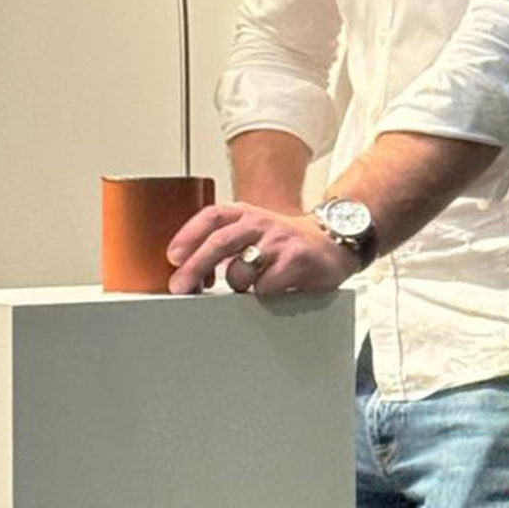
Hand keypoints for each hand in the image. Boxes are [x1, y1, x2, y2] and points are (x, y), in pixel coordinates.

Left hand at [166, 203, 358, 297]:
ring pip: (241, 270)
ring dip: (235, 284)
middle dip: (195, 266)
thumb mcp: (254, 231)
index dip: (188, 235)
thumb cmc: (286, 242)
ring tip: (246, 286)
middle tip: (180, 286)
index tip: (173, 257)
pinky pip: (266, 287)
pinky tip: (271, 289)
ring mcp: (279, 241)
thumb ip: (224, 243)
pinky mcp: (297, 261)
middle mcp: (261, 223)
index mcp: (246, 213)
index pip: (211, 217)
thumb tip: (187, 268)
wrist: (334, 242)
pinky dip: (261, 294)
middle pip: (220, 242)